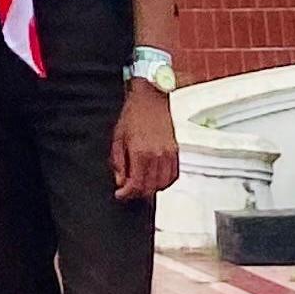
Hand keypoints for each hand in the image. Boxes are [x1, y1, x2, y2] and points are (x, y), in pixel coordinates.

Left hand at [112, 84, 180, 200]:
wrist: (151, 99)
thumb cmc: (133, 115)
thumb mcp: (118, 138)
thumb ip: (118, 162)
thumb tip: (121, 180)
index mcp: (140, 152)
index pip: (136, 184)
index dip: (126, 194)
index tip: (120, 194)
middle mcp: (157, 155)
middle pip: (150, 187)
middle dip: (137, 193)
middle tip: (128, 190)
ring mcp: (169, 154)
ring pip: (163, 184)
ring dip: (151, 189)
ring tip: (141, 185)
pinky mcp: (176, 152)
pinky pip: (173, 176)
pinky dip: (165, 183)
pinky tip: (156, 180)